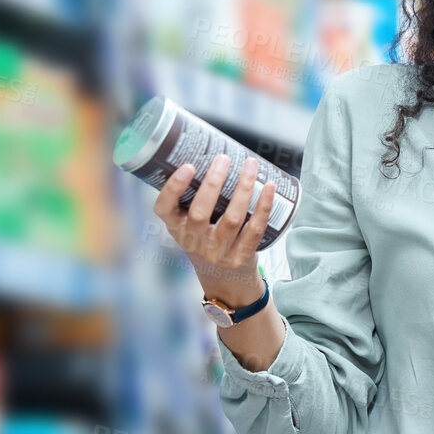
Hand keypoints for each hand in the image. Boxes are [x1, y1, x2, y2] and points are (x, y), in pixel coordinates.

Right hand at [152, 152, 273, 306]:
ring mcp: (218, 252)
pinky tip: (270, 187)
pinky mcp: (241, 257)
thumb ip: (195, 197)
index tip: (188, 166)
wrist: (224, 281)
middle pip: (201, 212)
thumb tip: (214, 152)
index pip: (164, 209)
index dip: (173, 188)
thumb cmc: (207, 240)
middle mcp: (194, 243)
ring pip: (232, 218)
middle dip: (213, 182)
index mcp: (176, 229)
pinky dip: (263, 206)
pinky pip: (255, 229)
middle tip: (224, 158)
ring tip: (251, 165)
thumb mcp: (190, 225)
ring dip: (243, 188)